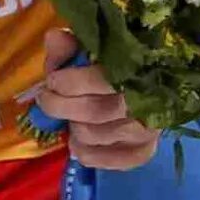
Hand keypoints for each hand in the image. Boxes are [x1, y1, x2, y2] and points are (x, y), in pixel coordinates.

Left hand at [36, 27, 159, 169]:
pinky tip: (78, 144)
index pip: (101, 79)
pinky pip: (111, 161)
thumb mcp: (90, 53)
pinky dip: (88, 154)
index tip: (52, 80)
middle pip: (94, 112)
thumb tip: (54, 38)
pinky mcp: (146, 150)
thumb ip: (71, 48)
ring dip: (73, 128)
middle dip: (61, 105)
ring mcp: (150, 128)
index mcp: (140, 67)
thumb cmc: (111, 67)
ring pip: (96, 135)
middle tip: (49, 99)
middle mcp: (150, 101)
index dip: (68, 82)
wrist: (149, 87)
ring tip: (70, 118)